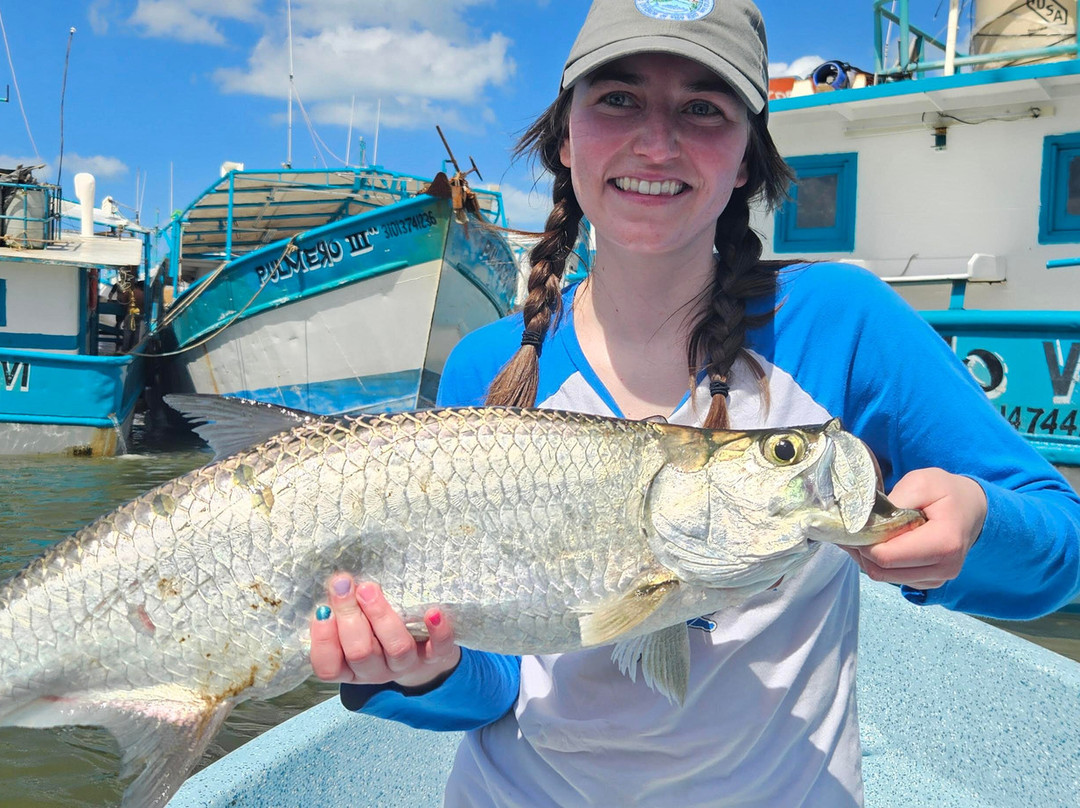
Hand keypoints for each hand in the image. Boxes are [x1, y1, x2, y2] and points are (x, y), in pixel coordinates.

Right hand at [309, 574, 460, 689]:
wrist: (423, 653)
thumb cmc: (378, 632)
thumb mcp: (356, 625)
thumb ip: (343, 611)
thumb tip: (335, 583)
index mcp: (350, 668)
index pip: (329, 667)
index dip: (323, 641)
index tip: (322, 610)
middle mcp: (377, 671)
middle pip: (360, 653)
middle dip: (350, 617)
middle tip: (343, 585)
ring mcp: (407, 665)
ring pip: (395, 649)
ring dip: (382, 617)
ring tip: (369, 589)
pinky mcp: (435, 656)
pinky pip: (438, 648)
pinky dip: (437, 631)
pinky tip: (432, 612)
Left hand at [843, 467, 986, 589]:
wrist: (972, 508)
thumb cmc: (947, 492)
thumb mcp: (921, 482)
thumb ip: (895, 501)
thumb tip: (867, 522)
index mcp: (944, 544)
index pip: (888, 556)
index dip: (863, 542)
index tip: (852, 526)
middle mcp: (944, 568)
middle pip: (883, 571)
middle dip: (861, 551)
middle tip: (851, 530)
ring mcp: (938, 579)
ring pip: (885, 577)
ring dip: (868, 558)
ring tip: (864, 535)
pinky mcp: (930, 582)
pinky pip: (894, 578)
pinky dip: (880, 564)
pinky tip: (878, 544)